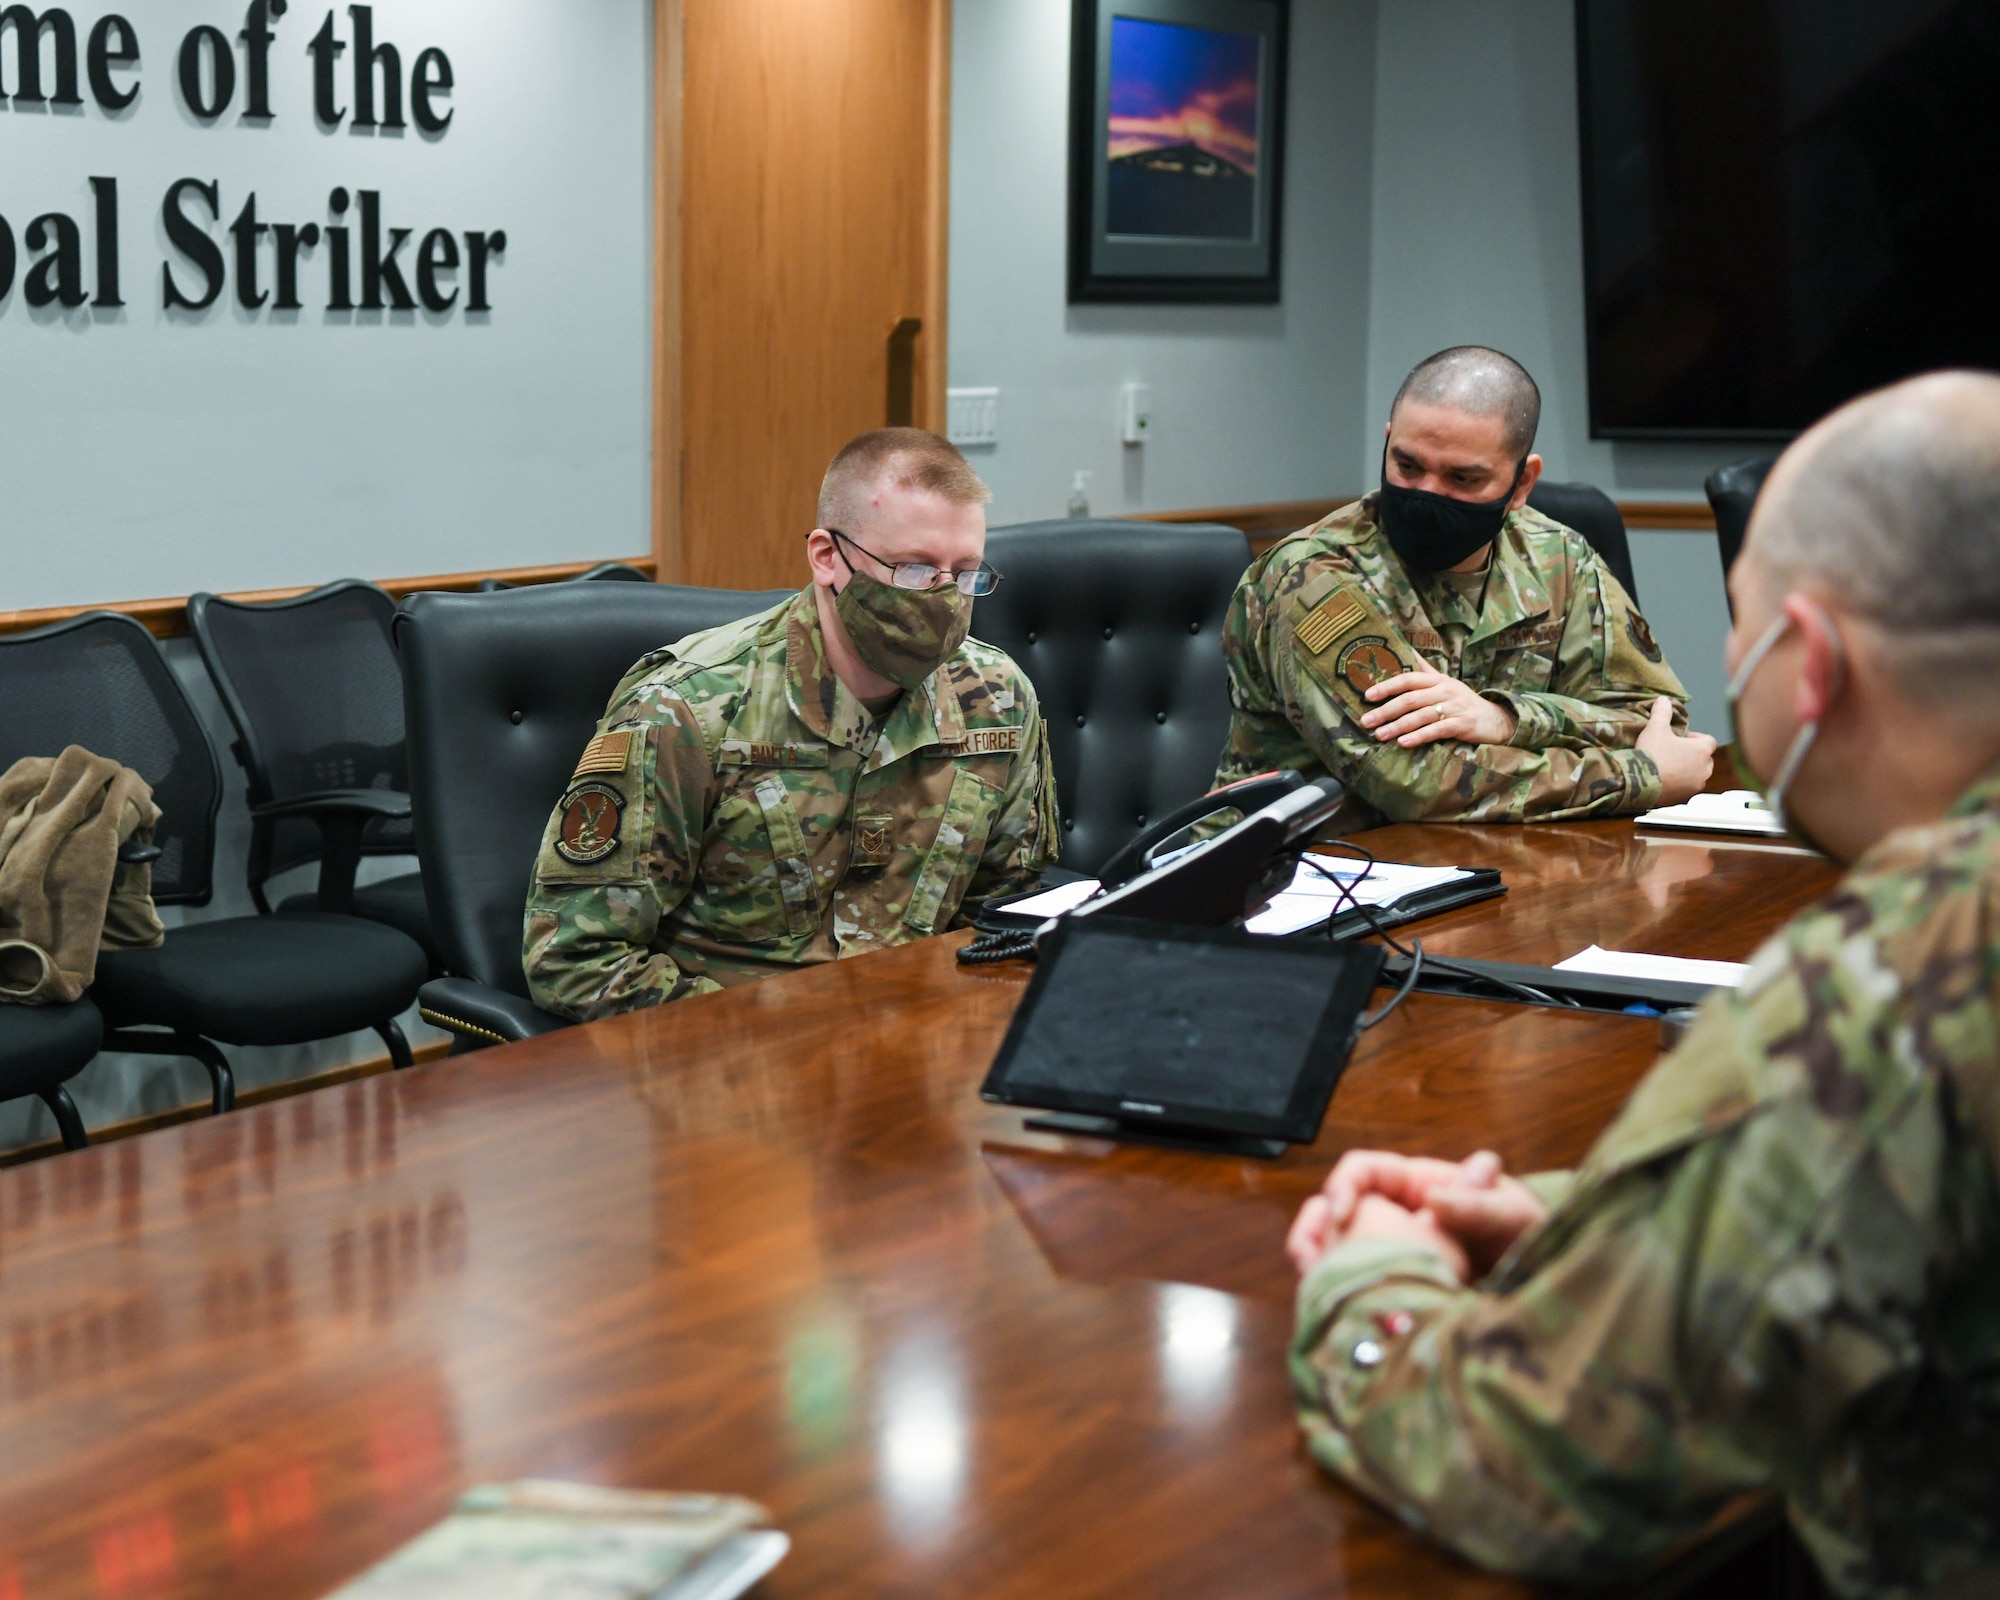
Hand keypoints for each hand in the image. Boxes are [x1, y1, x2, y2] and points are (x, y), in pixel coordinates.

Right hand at [1287, 1149, 1549, 1277]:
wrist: (1553, 1302)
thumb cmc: (1538, 1246)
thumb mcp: (1517, 1219)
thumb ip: (1479, 1204)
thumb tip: (1430, 1196)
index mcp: (1422, 1188)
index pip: (1364, 1171)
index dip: (1344, 1186)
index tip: (1342, 1214)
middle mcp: (1401, 1219)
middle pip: (1339, 1210)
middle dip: (1320, 1230)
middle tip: (1314, 1260)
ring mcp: (1395, 1256)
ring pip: (1338, 1250)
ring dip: (1319, 1261)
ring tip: (1313, 1282)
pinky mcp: (1394, 1294)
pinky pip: (1353, 1287)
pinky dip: (1334, 1293)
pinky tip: (1331, 1307)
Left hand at [1360, 668, 1516, 747]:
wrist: (1495, 719)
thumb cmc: (1462, 701)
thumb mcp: (1445, 683)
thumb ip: (1424, 670)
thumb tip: (1405, 648)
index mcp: (1437, 680)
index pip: (1408, 679)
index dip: (1387, 686)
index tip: (1367, 695)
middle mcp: (1445, 690)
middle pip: (1410, 699)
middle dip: (1385, 711)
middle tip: (1366, 721)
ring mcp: (1455, 707)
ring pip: (1420, 716)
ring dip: (1397, 726)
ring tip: (1379, 735)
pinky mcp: (1462, 725)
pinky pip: (1437, 730)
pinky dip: (1419, 736)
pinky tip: (1403, 743)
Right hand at [1636, 696, 1716, 804]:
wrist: (1640, 783)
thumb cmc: (1652, 754)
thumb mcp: (1655, 728)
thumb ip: (1662, 712)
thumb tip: (1664, 700)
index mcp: (1701, 750)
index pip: (1709, 741)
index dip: (1697, 738)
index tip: (1683, 738)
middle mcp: (1704, 769)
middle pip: (1706, 759)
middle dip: (1694, 755)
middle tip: (1676, 752)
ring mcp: (1695, 785)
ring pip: (1698, 775)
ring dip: (1689, 771)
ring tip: (1671, 767)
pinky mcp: (1684, 798)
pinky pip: (1687, 789)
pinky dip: (1680, 784)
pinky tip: (1666, 780)